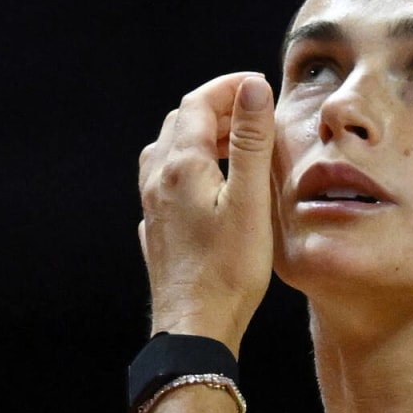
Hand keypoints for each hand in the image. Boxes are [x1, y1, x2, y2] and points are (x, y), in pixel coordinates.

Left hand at [137, 72, 275, 356]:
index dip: (228, 87)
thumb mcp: (249, 201)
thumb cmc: (228, 270)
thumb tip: (253, 89)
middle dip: (216, 108)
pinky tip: (209, 187)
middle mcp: (158, 181)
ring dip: (201, 138)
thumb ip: (251, 142)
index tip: (258, 85)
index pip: (199, 104)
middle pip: (181, 123)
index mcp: (181, 167)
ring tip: (235, 146)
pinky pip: (166, 182)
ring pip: (168, 152)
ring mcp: (153, 207)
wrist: (195, 328)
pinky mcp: (157, 231)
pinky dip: (190, 167)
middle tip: (252, 114)